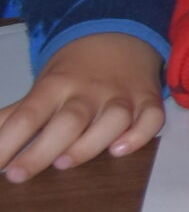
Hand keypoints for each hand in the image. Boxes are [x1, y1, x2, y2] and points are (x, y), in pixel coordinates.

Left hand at [0, 33, 164, 180]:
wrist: (119, 37)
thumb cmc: (73, 73)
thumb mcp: (41, 87)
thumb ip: (13, 117)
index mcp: (56, 85)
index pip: (30, 114)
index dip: (10, 140)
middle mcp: (90, 90)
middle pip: (69, 121)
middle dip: (43, 149)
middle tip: (18, 175)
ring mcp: (122, 95)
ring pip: (113, 120)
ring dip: (90, 143)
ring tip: (65, 163)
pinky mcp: (149, 100)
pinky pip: (152, 118)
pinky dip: (139, 135)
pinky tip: (119, 150)